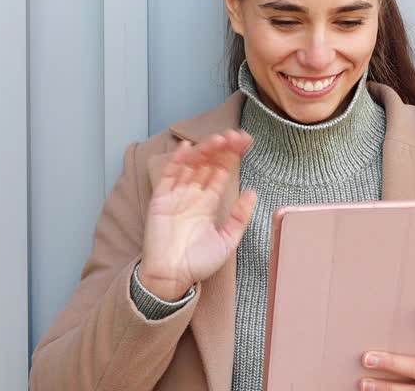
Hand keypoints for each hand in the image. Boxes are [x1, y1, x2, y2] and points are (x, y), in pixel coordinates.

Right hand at [138, 130, 258, 301]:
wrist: (172, 278)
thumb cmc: (198, 263)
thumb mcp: (228, 240)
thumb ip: (240, 217)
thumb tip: (253, 192)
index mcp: (209, 202)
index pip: (222, 171)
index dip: (233, 155)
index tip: (245, 141)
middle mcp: (193, 194)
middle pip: (208, 162)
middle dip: (221, 148)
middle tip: (234, 136)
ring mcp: (177, 194)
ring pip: (191, 164)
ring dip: (204, 150)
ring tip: (218, 139)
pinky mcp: (161, 199)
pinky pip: (169, 175)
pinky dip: (176, 160)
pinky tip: (187, 148)